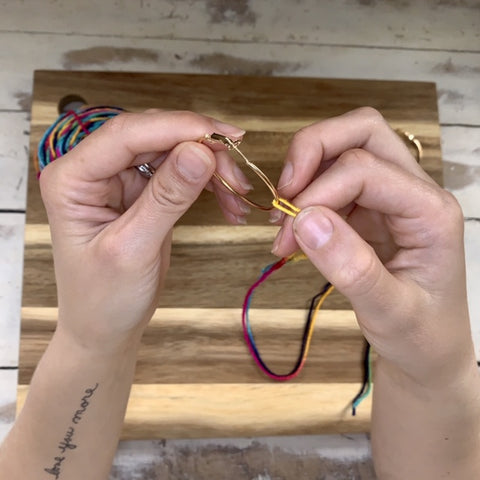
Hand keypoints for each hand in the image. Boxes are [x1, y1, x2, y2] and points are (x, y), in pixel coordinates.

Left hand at [39, 110, 244, 351]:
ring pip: (172, 151)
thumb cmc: (104, 298)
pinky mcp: (142, 193)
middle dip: (200, 148)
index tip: (223, 136)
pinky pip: (179, 173)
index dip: (178, 128)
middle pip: (153, 136)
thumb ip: (166, 198)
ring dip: (210, 168)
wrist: (106, 328)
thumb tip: (201, 152)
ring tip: (239, 196)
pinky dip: (207, 184)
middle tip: (239, 171)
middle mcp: (94, 170)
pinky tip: (228, 201)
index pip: (126, 134)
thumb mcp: (134, 249)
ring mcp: (119, 180)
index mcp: (72, 178)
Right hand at [272, 107, 474, 385]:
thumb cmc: (419, 336)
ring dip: (306, 173)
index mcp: (429, 212)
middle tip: (282, 193)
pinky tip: (294, 229)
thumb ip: (351, 267)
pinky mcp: (371, 209)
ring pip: (346, 148)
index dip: (318, 191)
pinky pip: (334, 180)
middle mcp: (414, 192)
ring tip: (283, 221)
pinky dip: (307, 194)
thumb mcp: (389, 312)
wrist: (427, 353)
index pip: (365, 170)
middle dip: (313, 150)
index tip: (287, 231)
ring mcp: (391, 197)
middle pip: (363, 131)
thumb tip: (304, 220)